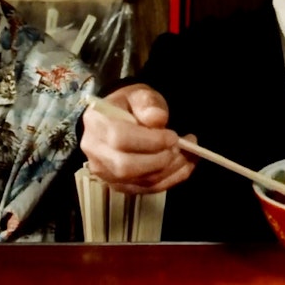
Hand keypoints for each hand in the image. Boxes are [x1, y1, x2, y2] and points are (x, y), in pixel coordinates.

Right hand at [79, 84, 194, 194]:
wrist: (116, 119)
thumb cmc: (128, 105)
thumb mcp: (138, 94)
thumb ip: (147, 103)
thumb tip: (157, 119)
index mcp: (96, 123)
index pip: (120, 138)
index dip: (150, 141)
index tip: (173, 136)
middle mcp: (95, 151)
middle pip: (127, 166)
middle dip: (161, 160)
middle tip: (180, 147)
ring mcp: (105, 172)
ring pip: (140, 181)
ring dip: (171, 171)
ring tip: (188, 155)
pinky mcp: (119, 185)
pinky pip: (147, 189)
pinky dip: (171, 180)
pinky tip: (184, 166)